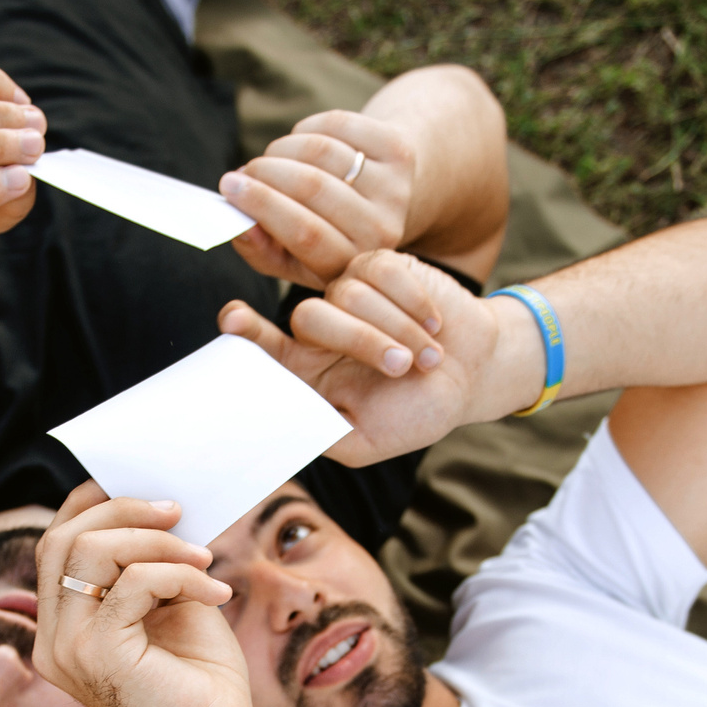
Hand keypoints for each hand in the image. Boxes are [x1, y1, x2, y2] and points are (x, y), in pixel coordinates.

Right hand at [33, 487, 256, 706]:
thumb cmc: (200, 680)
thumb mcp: (171, 602)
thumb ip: (150, 559)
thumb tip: (158, 502)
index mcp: (61, 629)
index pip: (55, 546)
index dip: (92, 505)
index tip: (147, 495)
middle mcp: (52, 641)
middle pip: (63, 539)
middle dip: (124, 510)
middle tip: (179, 512)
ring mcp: (67, 650)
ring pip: (91, 551)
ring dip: (157, 541)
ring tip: (205, 558)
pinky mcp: (97, 655)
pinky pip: (133, 582)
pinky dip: (180, 574)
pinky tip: (217, 592)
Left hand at [219, 249, 516, 465]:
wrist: (473, 374)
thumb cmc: (416, 413)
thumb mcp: (365, 440)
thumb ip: (320, 431)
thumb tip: (278, 422)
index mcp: (306, 372)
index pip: (264, 348)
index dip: (248, 333)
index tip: (234, 319)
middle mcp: (321, 328)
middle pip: (310, 317)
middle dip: (360, 341)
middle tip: (402, 368)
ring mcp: (348, 293)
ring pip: (349, 294)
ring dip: (398, 328)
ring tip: (429, 356)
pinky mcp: (380, 266)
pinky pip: (381, 272)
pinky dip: (412, 302)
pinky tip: (433, 324)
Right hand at [222, 110, 414, 289]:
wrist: (380, 201)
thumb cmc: (322, 232)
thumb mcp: (292, 257)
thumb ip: (261, 252)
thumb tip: (240, 226)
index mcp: (351, 265)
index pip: (305, 233)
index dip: (262, 205)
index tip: (229, 187)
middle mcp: (381, 231)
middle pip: (312, 188)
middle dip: (266, 172)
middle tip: (243, 171)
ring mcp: (395, 189)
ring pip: (323, 152)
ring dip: (282, 149)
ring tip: (269, 159)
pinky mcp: (400, 152)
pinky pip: (339, 126)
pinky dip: (307, 128)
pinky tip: (300, 142)